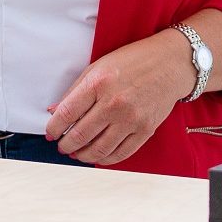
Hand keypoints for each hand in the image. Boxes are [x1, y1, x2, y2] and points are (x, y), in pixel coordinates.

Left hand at [44, 32, 189, 165]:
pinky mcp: (145, 130)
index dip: (54, 128)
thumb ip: (75, 90)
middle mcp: (114, 103)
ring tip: (76, 153)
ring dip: (82, 155)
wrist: (170, 64)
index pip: (67, 114)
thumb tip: (53, 111)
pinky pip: (121, 153)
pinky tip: (97, 156)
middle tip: (62, 146)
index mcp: (99, 83)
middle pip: (80, 135)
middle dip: (66, 145)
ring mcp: (131, 119)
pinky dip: (105, 159)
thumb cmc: (133, 62)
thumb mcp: (98, 67)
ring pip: (99, 149)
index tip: (51, 133)